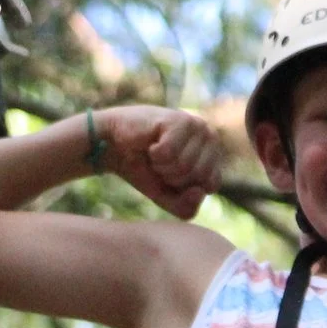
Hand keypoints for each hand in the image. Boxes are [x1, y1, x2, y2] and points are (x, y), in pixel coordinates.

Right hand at [96, 106, 221, 219]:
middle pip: (199, 176)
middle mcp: (210, 136)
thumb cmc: (143, 169)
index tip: (170, 174)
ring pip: (185, 166)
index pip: (211, 185)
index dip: (184, 187)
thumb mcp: (167, 197)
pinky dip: (155, 155)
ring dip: (162, 166)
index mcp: (214, 153)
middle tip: (159, 163)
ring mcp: (196, 125)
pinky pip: (170, 154)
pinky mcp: (178, 120)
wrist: (112, 146)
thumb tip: (200, 192)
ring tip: (154, 153)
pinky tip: (150, 143)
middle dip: (173, 177)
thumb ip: (187, 207)